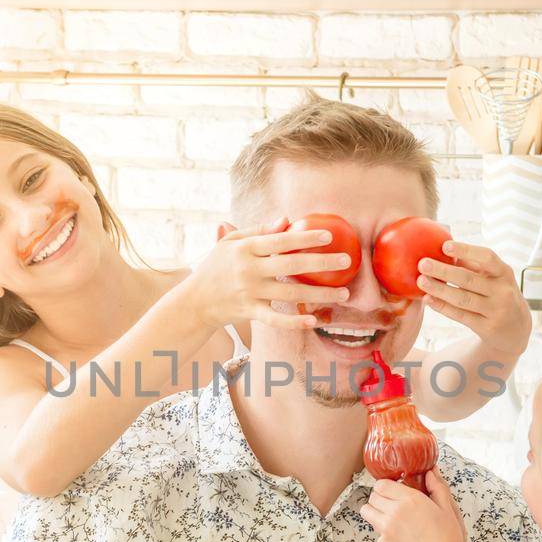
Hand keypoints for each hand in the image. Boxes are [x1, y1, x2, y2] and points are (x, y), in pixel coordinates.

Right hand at [184, 219, 353, 330]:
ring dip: (319, 294)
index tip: (329, 236)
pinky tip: (314, 320)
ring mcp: (250, 293)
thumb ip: (258, 230)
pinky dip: (294, 321)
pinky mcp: (250, 312)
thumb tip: (286, 219)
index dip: (305, 237)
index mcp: (245, 248)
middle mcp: (249, 270)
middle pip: (291, 265)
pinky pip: (276, 319)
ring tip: (344, 292)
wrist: (194, 301)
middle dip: (322, 263)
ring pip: (290, 293)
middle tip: (346, 261)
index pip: (281, 240)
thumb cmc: (216, 267)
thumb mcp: (231, 242)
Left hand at [359, 469, 465, 541]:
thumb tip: (431, 471)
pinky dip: (383, 533)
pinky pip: (376, 532)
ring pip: (367, 512)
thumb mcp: (447, 509)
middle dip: (380, 498)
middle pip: (372, 497)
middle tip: (391, 504)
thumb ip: (437, 487)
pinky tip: (399, 537)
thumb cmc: (447, 538)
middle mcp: (394, 511)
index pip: (381, 484)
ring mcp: (386, 528)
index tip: (393, 491)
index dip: (386, 486)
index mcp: (409, 499)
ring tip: (391, 519)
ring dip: (375, 512)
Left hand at [417, 241, 531, 355]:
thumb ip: (472, 266)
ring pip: (463, 299)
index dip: (466, 250)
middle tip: (422, 264)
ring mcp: (496, 310)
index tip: (444, 246)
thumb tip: (442, 248)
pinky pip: (461, 316)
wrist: (516, 329)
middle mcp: (502, 291)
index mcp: (504, 272)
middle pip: (469, 279)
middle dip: (443, 271)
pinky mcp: (487, 328)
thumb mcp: (493, 278)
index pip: (487, 257)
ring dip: (440, 290)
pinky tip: (428, 300)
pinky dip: (443, 307)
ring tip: (421, 281)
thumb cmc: (497, 294)